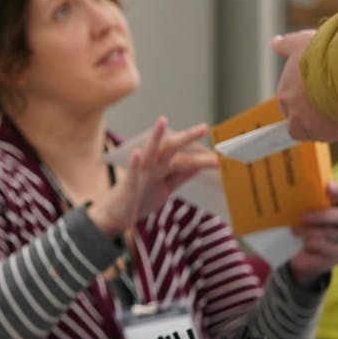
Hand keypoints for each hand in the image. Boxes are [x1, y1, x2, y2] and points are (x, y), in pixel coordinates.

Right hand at [87, 117, 218, 235]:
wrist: (116, 217)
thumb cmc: (139, 200)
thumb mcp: (165, 188)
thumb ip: (180, 176)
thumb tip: (198, 165)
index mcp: (162, 169)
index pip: (185, 159)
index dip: (203, 158)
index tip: (221, 155)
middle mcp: (151, 167)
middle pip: (170, 150)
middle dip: (186, 138)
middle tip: (203, 127)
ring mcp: (139, 175)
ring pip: (149, 154)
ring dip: (155, 137)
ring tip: (162, 121)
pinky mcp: (127, 186)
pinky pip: (130, 174)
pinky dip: (133, 164)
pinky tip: (137, 153)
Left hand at [272, 30, 337, 142]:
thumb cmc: (320, 51)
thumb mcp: (298, 43)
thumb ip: (285, 46)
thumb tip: (275, 42)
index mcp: (285, 94)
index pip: (290, 107)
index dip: (304, 104)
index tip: (318, 97)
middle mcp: (293, 112)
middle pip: (300, 124)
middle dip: (313, 119)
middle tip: (330, 107)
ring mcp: (309, 124)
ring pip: (316, 132)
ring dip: (328, 127)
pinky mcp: (328, 131)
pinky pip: (337, 134)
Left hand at [287, 181, 337, 287]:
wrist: (307, 256)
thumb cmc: (310, 229)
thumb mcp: (310, 214)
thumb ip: (310, 203)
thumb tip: (294, 188)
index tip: (328, 186)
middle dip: (322, 215)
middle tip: (303, 216)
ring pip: (333, 233)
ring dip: (311, 231)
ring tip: (295, 230)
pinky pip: (328, 248)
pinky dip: (314, 244)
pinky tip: (304, 243)